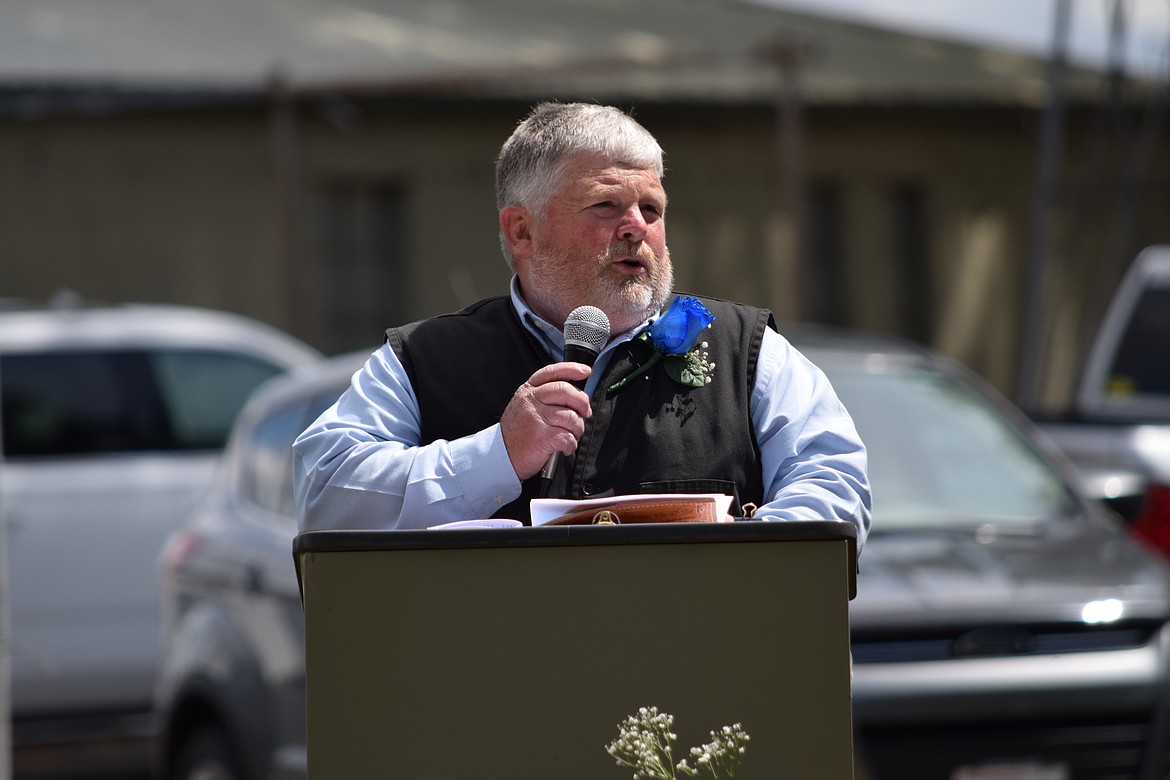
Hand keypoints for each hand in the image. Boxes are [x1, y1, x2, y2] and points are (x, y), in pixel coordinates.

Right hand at [501, 363, 592, 479]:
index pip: (552, 372)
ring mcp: (535, 417)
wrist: (501, 456)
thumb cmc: (517, 433)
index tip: (585, 371)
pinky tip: (564, 447)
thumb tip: (575, 394)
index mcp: (527, 391)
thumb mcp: (524, 406)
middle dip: (582, 403)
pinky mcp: (541, 436)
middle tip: (584, 413)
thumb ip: (544, 396)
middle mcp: (530, 400)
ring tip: (571, 435)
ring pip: (571, 416)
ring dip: (578, 429)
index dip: (572, 369)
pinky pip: (568, 437)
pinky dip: (571, 445)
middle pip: (566, 391)